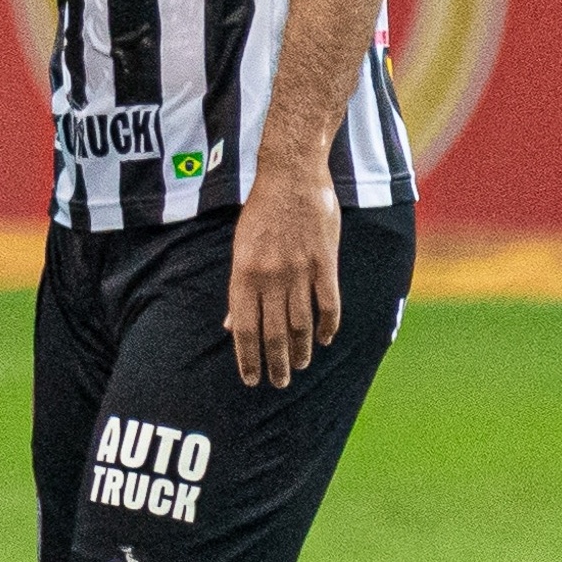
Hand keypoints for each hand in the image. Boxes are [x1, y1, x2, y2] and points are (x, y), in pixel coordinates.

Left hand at [226, 164, 340, 387]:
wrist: (291, 178)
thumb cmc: (260, 213)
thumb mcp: (240, 248)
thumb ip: (239, 289)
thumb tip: (232, 325)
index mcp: (244, 273)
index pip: (244, 327)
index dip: (247, 356)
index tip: (251, 379)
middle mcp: (270, 276)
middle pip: (273, 331)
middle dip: (275, 362)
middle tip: (279, 383)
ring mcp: (299, 270)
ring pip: (301, 322)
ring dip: (301, 349)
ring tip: (300, 366)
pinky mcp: (325, 262)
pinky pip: (328, 302)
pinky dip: (328, 325)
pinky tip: (325, 340)